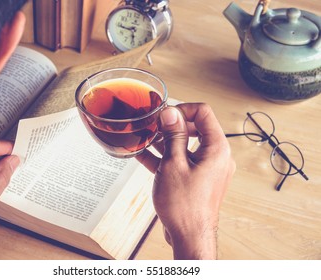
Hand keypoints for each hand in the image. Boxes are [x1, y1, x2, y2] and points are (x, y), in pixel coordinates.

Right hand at [137, 103, 234, 258]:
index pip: (203, 113)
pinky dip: (166, 156)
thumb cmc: (185, 207)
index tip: (164, 114)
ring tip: (145, 138)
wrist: (189, 237)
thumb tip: (170, 113)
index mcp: (216, 149)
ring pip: (186, 144)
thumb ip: (173, 135)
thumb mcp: (173, 164)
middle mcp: (216, 156)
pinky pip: (182, 160)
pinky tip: (144, 154)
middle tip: (153, 125)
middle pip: (195, 127)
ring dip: (166, 140)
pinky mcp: (196, 178)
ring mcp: (206, 168)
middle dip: (171, 125)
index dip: (182, 109)